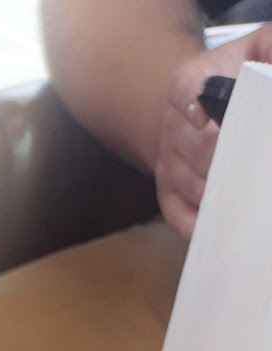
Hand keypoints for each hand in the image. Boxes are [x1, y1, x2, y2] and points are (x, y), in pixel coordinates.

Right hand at [157, 28, 271, 238]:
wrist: (199, 105)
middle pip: (197, 150)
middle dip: (229, 159)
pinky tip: (223, 220)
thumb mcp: (252, 50)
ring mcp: (168, 163)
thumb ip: (268, 48)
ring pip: (193, 185)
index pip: (182, 91)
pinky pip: (177, 216)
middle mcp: (172, 127)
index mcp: (188, 84)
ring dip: (222, 192)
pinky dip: (198, 224)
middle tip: (256, 163)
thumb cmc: (232, 78)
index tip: (202, 114)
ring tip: (249, 192)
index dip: (191, 102)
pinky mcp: (167, 193)